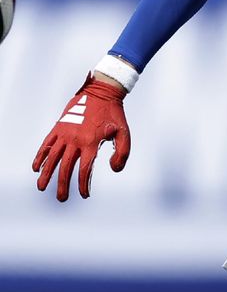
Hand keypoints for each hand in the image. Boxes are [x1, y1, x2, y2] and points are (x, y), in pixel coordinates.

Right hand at [32, 74, 129, 200]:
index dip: (84, 184)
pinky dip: (40, 156)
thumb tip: (113, 170)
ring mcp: (65, 133)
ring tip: (41, 188)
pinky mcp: (58, 127)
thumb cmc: (115, 115)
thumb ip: (122, 153)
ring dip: (46, 174)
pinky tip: (36, 168)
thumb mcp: (124, 133)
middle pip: (66, 167)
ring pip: (52, 158)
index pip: (85, 169)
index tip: (84, 195)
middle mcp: (75, 139)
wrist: (102, 92)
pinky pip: (46, 144)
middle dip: (62, 185)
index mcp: (91, 142)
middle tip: (61, 199)